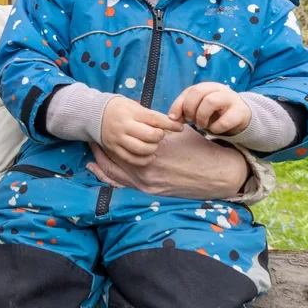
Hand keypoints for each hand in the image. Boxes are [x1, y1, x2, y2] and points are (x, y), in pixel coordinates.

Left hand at [87, 128, 248, 198]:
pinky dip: (110, 177)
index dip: (108, 134)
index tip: (98, 125)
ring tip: (91, 153)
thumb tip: (138, 116)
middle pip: (113, 158)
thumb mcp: (176, 132)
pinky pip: (124, 185)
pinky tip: (99, 171)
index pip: (120, 142)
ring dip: (101, 163)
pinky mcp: (151, 191)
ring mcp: (147, 183)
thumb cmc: (198, 148)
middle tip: (89, 138)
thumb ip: (155, 128)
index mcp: (151, 150)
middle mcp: (146, 169)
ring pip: (115, 174)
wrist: (218, 174)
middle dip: (100, 148)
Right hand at [99, 95, 183, 166]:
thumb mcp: (135, 106)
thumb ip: (150, 116)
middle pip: (149, 135)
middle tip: (160, 135)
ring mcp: (118, 138)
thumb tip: (172, 123)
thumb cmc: (120, 109)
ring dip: (152, 148)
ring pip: (141, 149)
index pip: (155, 119)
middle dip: (159, 136)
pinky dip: (143, 159)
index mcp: (131, 113)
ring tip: (154, 145)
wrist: (94, 113)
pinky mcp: (114, 148)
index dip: (169, 124)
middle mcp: (124, 125)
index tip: (179, 127)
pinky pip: (131, 158)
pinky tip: (149, 155)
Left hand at [168, 83, 251, 135]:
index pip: (189, 91)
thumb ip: (185, 111)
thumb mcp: (199, 109)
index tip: (174, 118)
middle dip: (190, 109)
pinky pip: (225, 120)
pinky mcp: (240, 112)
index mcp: (207, 86)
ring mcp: (231, 99)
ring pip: (210, 101)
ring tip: (201, 125)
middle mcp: (219, 89)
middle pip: (198, 92)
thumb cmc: (215, 113)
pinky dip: (215, 128)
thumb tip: (172, 118)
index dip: (178, 105)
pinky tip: (214, 130)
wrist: (241, 116)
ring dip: (201, 117)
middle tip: (191, 121)